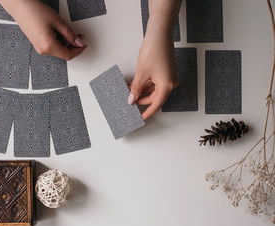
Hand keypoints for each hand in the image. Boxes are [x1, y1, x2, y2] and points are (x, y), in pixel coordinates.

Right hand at [0, 0, 85, 59]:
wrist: (20, 6)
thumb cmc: (34, 11)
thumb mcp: (58, 22)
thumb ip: (70, 34)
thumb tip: (78, 42)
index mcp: (49, 46)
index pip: (69, 55)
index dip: (78, 50)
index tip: (83, 44)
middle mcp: (43, 50)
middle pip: (63, 53)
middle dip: (73, 45)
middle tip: (78, 35)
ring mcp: (39, 48)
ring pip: (58, 50)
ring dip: (65, 42)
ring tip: (65, 28)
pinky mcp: (37, 44)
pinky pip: (51, 46)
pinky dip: (58, 40)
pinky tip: (58, 30)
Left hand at [128, 0, 180, 119]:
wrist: (159, 34)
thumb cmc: (154, 50)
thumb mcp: (142, 73)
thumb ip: (136, 88)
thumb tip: (132, 99)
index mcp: (167, 85)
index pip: (156, 104)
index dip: (147, 112)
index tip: (140, 118)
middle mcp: (170, 82)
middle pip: (154, 97)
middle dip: (141, 98)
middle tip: (129, 100)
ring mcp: (168, 76)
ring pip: (153, 89)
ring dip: (141, 90)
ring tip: (129, 90)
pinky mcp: (165, 71)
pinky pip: (155, 82)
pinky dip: (145, 84)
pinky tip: (135, 83)